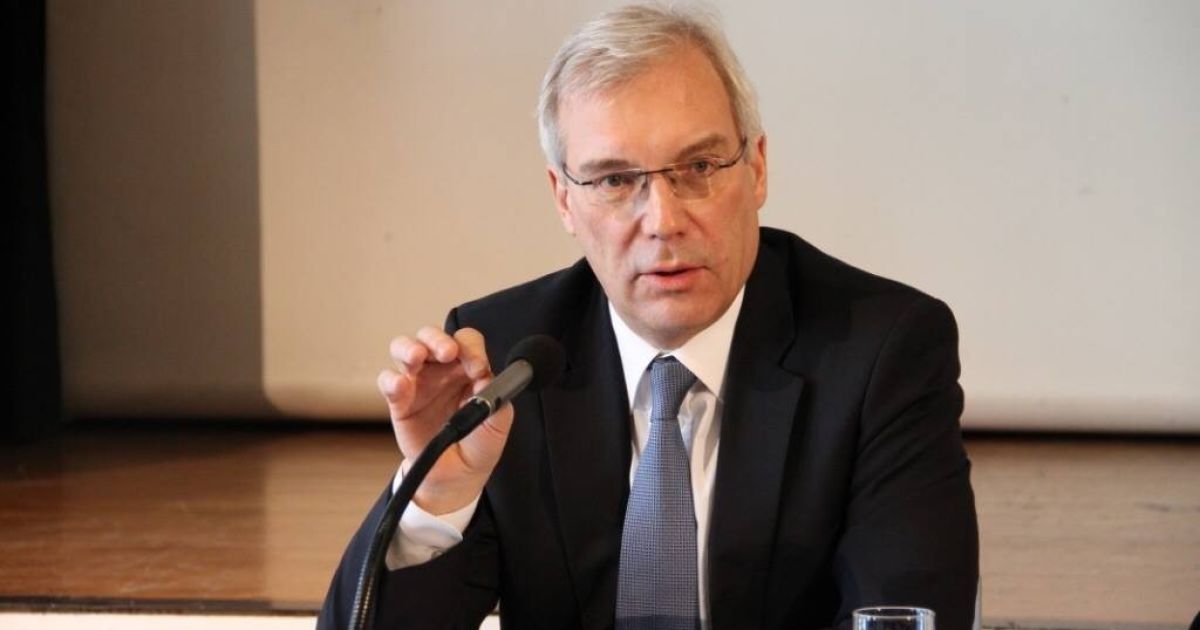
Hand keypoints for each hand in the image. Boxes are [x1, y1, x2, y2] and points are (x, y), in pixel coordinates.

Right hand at [378, 326, 513, 514]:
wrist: (458, 477)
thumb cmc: (479, 443)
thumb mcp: (498, 423)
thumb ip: (496, 398)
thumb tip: (487, 377)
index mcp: (468, 367)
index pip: (466, 341)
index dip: (471, 348)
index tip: (478, 368)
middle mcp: (441, 369)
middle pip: (432, 336)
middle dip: (437, 339)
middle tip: (447, 352)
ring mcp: (418, 382)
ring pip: (404, 348)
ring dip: (409, 347)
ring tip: (416, 357)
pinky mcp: (399, 401)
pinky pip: (388, 381)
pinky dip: (391, 380)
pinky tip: (400, 386)